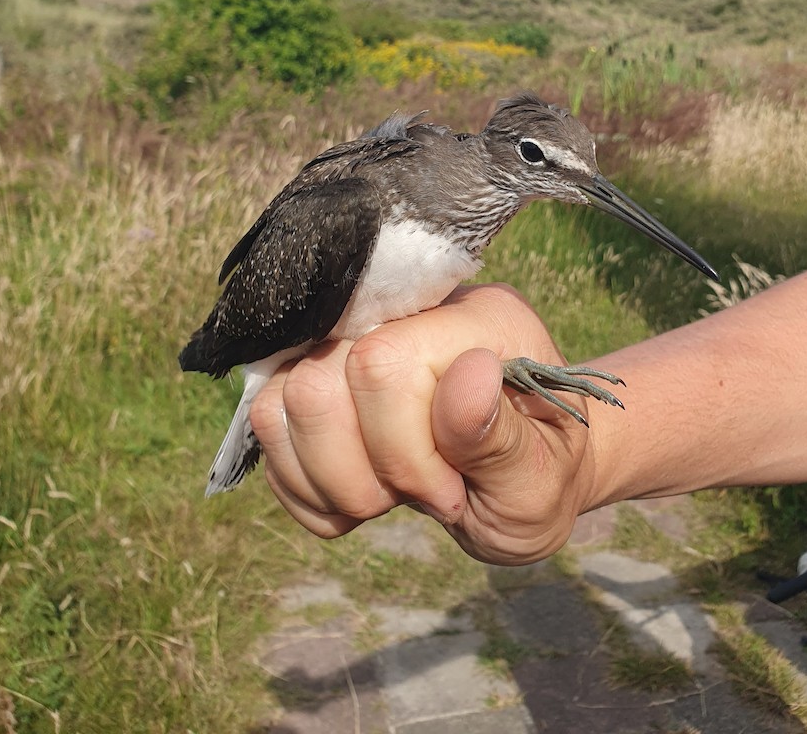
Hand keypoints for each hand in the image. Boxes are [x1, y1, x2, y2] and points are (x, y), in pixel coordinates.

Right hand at [249, 284, 599, 563]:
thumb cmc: (540, 480)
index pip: (385, 362)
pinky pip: (265, 425)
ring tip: (388, 496)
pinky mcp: (321, 372)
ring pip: (280, 402)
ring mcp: (357, 338)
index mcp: (479, 320)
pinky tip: (359, 496)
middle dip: (362, 472)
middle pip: (320, 380)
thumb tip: (468, 376)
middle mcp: (411, 310)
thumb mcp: (540, 482)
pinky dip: (305, 487)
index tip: (452, 492)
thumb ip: (502, 437)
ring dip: (330, 481)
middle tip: (421, 496)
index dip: (403, 450)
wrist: (523, 483)